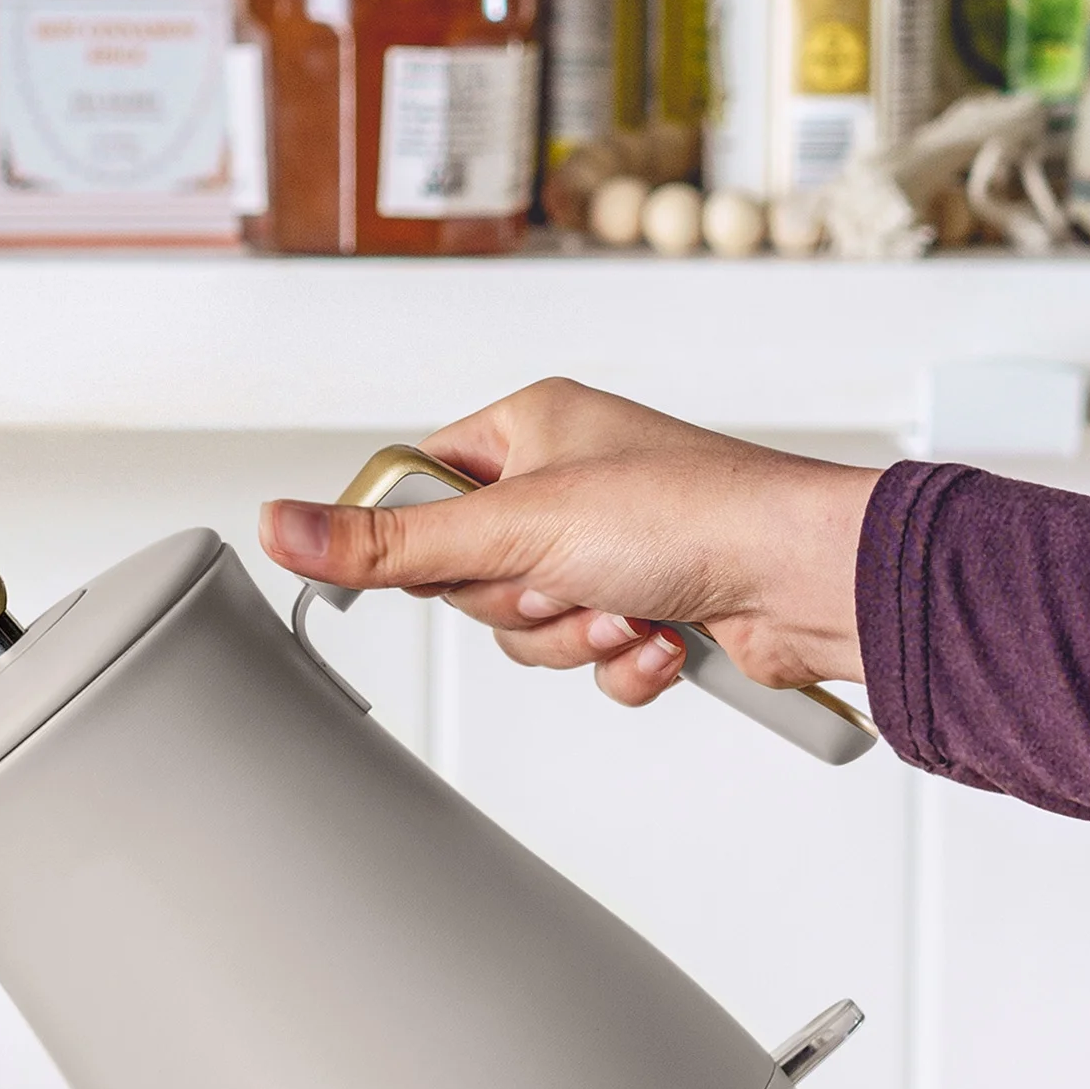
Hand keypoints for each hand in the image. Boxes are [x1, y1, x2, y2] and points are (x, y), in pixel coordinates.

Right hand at [257, 379, 876, 709]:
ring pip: (522, 628)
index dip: (416, 542)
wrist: (808, 577)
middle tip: (563, 579)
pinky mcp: (642, 603)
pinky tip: (661, 634)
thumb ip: (389, 542)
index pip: (416, 488)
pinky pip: (584, 657)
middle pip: (464, 574)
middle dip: (516, 601)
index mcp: (529, 428)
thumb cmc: (693, 513)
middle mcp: (566, 482)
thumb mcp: (512, 526)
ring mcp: (606, 546)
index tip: (436, 565)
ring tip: (627, 606)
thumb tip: (281, 526)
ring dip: (570, 636)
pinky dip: (618, 661)